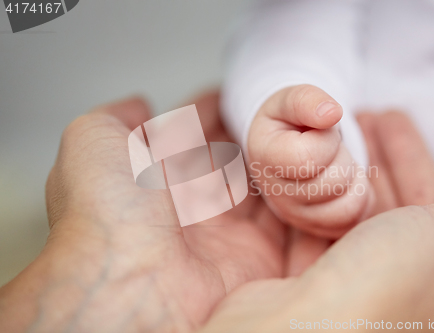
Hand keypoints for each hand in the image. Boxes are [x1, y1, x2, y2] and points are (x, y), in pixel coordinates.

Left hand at [0, 93, 286, 332]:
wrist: (131, 286)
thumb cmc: (105, 213)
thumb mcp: (92, 142)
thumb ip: (117, 118)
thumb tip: (140, 105)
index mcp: (162, 176)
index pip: (199, 133)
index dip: (221, 109)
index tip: (246, 89)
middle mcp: (196, 202)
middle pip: (237, 159)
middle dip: (262, 133)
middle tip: (288, 110)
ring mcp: (228, 231)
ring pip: (269, 188)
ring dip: (290, 163)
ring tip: (314, 133)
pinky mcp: (258, 257)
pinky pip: (293, 227)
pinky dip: (309, 203)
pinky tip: (323, 174)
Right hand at [198, 112, 433, 332]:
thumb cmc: (383, 290)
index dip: (416, 163)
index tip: (394, 123)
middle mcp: (394, 286)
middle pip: (390, 204)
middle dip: (380, 156)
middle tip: (364, 112)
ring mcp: (345, 283)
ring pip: (350, 211)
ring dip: (346, 168)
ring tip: (338, 128)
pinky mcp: (304, 280)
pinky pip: (315, 226)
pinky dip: (315, 193)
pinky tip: (312, 164)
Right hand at [248, 85, 373, 238]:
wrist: (283, 144)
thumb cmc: (290, 120)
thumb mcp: (291, 100)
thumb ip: (308, 100)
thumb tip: (332, 113)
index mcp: (265, 157)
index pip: (310, 158)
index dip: (327, 139)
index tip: (319, 131)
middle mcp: (275, 194)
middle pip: (334, 183)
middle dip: (343, 158)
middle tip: (330, 148)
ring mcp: (295, 215)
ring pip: (347, 207)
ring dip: (354, 180)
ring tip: (338, 164)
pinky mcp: (315, 228)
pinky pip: (353, 219)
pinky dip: (360, 198)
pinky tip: (346, 181)